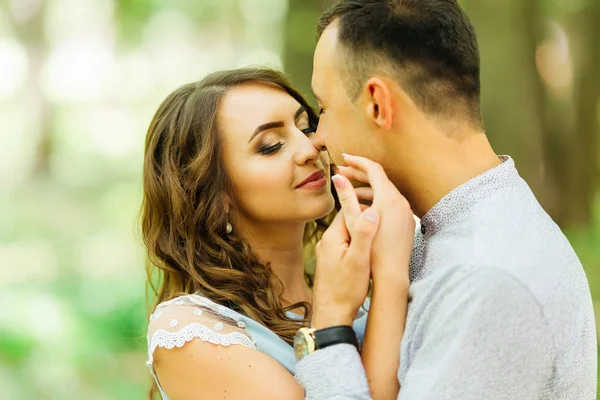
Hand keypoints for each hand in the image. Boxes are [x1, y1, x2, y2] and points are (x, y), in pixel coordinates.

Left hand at [311, 208, 379, 329]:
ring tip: (377, 241)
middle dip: (364, 222)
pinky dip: (356, 247)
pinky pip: (344, 246)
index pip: (348, 211)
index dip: (365, 209)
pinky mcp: (330, 263)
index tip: (381, 210)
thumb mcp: (359, 260)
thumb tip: (371, 211)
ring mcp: (326, 253)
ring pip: (347, 235)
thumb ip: (364, 234)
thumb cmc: (346, 290)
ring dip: (361, 236)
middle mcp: (326, 242)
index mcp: (332, 237)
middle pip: (347, 222)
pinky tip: (367, 255)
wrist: (331, 315)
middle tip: (383, 225)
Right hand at [337, 154, 414, 284]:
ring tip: (349, 191)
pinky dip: (376, 200)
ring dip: (366, 189)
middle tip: (341, 171)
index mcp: (388, 198)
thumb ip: (346, 197)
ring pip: (385, 192)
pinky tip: (363, 208)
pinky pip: (390, 204)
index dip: (357, 162)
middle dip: (359, 174)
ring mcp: (406, 212)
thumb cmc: (371, 250)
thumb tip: (336, 176)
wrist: (392, 274)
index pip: (373, 169)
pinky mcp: (407, 222)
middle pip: (380, 179)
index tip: (343, 158)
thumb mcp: (354, 221)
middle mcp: (401, 201)